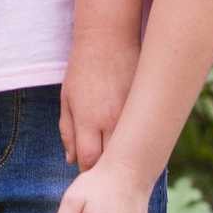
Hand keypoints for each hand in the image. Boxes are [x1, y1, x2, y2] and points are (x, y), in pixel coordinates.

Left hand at [60, 32, 138, 169]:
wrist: (108, 38)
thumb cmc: (83, 69)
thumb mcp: (67, 99)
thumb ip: (67, 131)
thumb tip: (71, 159)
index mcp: (88, 120)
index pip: (89, 160)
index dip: (87, 171)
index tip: (87, 174)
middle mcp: (111, 119)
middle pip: (111, 160)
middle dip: (106, 169)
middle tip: (103, 173)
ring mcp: (131, 112)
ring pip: (130, 147)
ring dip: (124, 155)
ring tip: (120, 160)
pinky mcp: (145, 104)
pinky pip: (143, 130)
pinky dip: (137, 139)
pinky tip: (135, 141)